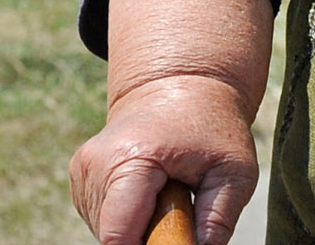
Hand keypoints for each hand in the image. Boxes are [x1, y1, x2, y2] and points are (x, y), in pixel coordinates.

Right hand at [72, 74, 260, 244]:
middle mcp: (95, 164)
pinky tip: (149, 189)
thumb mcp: (234, 170)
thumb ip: (219, 218)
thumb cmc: (212, 127)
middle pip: (116, 236)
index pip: (118, 236)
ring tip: (166, 191)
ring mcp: (82, 170)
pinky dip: (129, 215)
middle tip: (181, 206)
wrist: (180, 85)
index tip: (174, 239)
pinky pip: (104, 218)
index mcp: (130, 158)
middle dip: (150, 235)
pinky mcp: (80, 176)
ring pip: (109, 231)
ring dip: (140, 225)